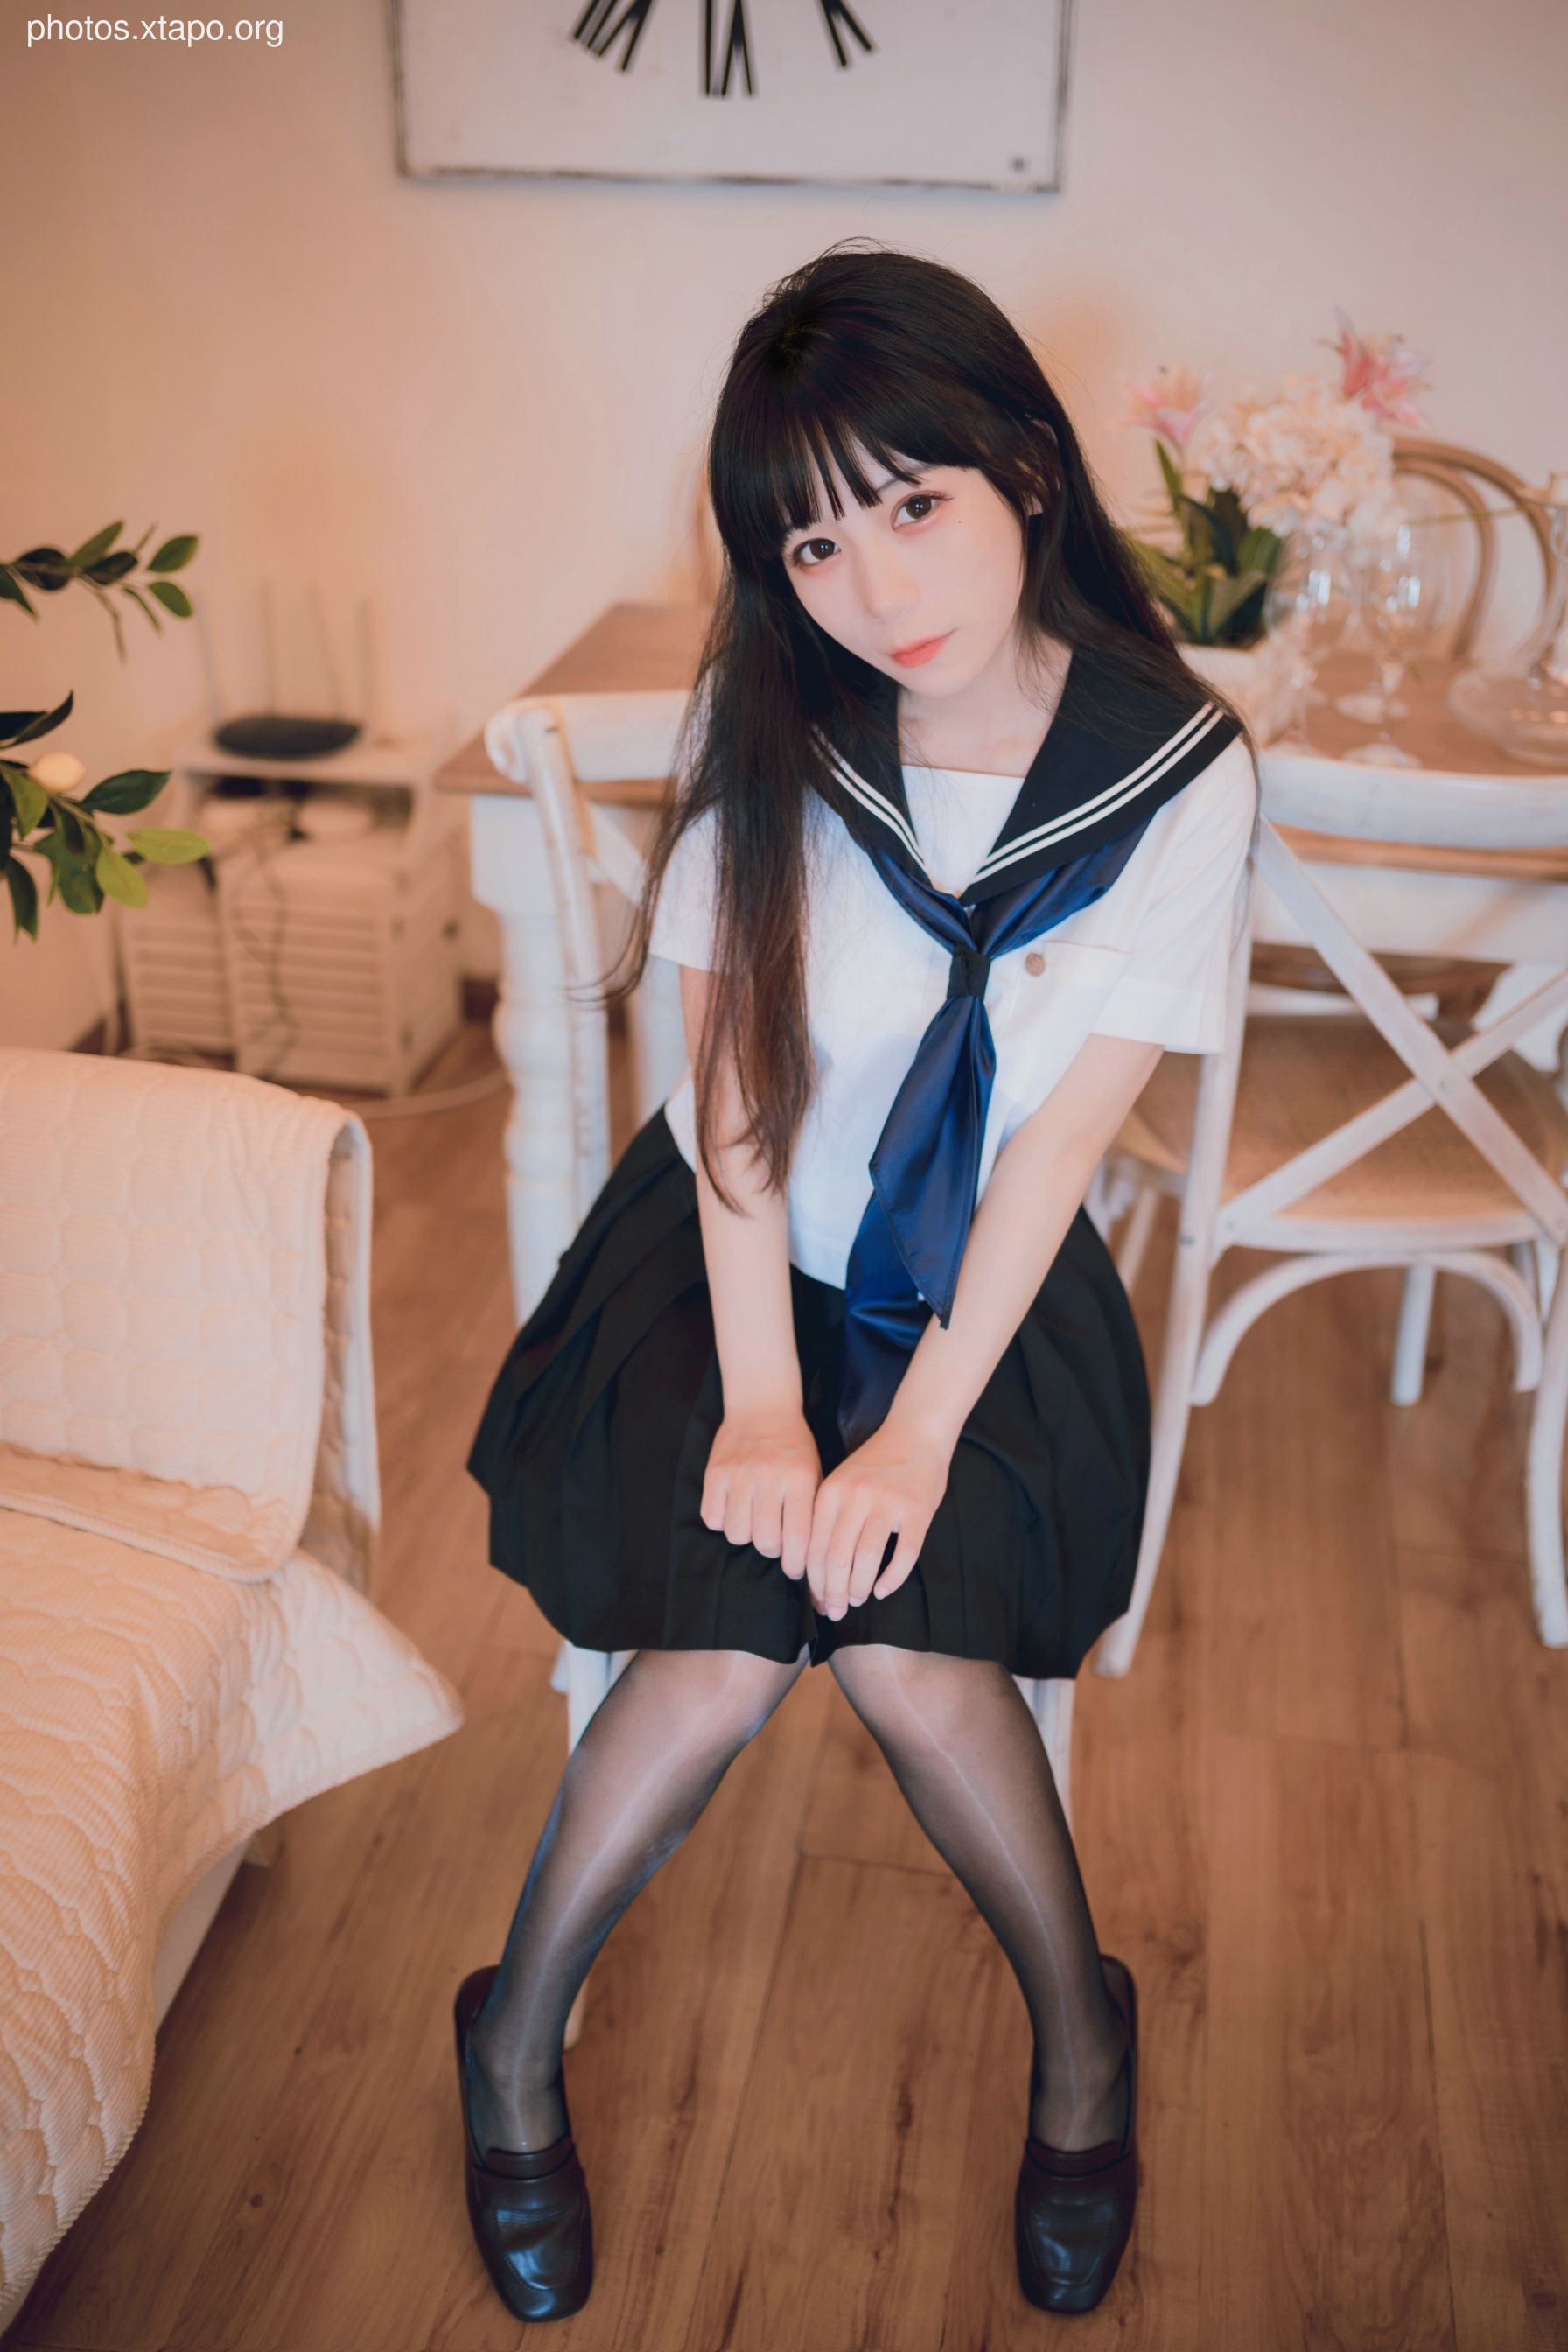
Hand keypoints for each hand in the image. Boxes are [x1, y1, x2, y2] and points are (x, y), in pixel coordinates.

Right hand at [702, 1407, 821, 1581]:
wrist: (762, 1407)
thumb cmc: (794, 1448)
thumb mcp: (815, 1473)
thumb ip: (812, 1511)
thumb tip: (812, 1558)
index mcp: (800, 1478)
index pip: (798, 1537)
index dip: (795, 1563)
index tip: (794, 1570)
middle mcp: (769, 1477)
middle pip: (765, 1541)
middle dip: (771, 1549)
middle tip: (774, 1541)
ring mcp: (739, 1474)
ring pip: (737, 1534)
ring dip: (746, 1534)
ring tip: (754, 1521)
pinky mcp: (714, 1473)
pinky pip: (713, 1518)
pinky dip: (723, 1520)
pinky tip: (734, 1509)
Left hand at [805, 1412, 953, 1620]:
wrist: (915, 1432)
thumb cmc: (875, 1464)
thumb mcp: (841, 1482)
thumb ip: (828, 1518)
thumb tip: (816, 1570)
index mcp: (831, 1492)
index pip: (815, 1548)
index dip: (814, 1583)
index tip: (818, 1602)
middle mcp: (856, 1497)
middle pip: (837, 1559)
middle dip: (833, 1593)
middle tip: (836, 1611)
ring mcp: (888, 1504)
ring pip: (867, 1560)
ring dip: (859, 1588)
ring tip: (857, 1600)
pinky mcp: (918, 1511)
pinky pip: (904, 1555)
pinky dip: (892, 1579)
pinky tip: (884, 1590)